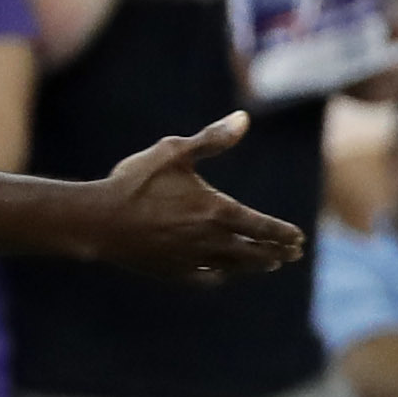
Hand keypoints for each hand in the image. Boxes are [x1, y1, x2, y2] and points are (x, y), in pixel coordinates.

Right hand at [89, 111, 307, 281]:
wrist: (98, 220)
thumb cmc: (135, 181)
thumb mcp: (174, 152)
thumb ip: (212, 139)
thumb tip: (244, 119)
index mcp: (216, 210)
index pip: (262, 227)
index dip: (283, 233)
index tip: (299, 237)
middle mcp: (209, 240)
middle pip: (254, 252)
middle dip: (277, 252)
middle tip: (294, 254)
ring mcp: (191, 259)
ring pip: (234, 267)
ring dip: (256, 266)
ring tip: (270, 264)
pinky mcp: (172, 272)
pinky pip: (206, 277)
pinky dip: (222, 275)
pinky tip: (225, 273)